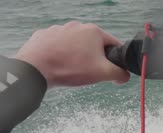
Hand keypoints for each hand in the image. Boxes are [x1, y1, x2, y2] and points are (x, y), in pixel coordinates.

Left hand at [15, 21, 129, 87]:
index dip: (116, 59)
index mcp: (94, 31)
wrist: (35, 69)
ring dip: (78, 56)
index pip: (114, 44)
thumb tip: (125, 75)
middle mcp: (77, 26)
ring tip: (73, 70)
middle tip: (90, 73)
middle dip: (95, 59)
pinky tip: (59, 66)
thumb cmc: (71, 68)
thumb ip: (120, 73)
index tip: (112, 71)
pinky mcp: (44, 35)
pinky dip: (62, 55)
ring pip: (76, 45)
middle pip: (95, 45)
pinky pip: (59, 46)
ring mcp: (59, 29)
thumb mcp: (103, 73)